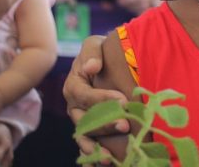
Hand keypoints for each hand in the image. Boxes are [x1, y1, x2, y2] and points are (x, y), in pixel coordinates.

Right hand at [63, 35, 127, 156]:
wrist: (108, 62)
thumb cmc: (101, 53)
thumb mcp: (95, 44)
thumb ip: (92, 53)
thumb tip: (91, 67)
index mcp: (73, 85)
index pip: (84, 95)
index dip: (101, 98)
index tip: (123, 100)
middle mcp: (74, 106)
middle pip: (85, 119)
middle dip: (105, 125)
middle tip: (125, 126)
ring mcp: (81, 121)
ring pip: (85, 136)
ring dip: (96, 148)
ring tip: (109, 159)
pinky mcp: (90, 131)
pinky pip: (87, 147)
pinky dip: (92, 158)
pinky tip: (103, 165)